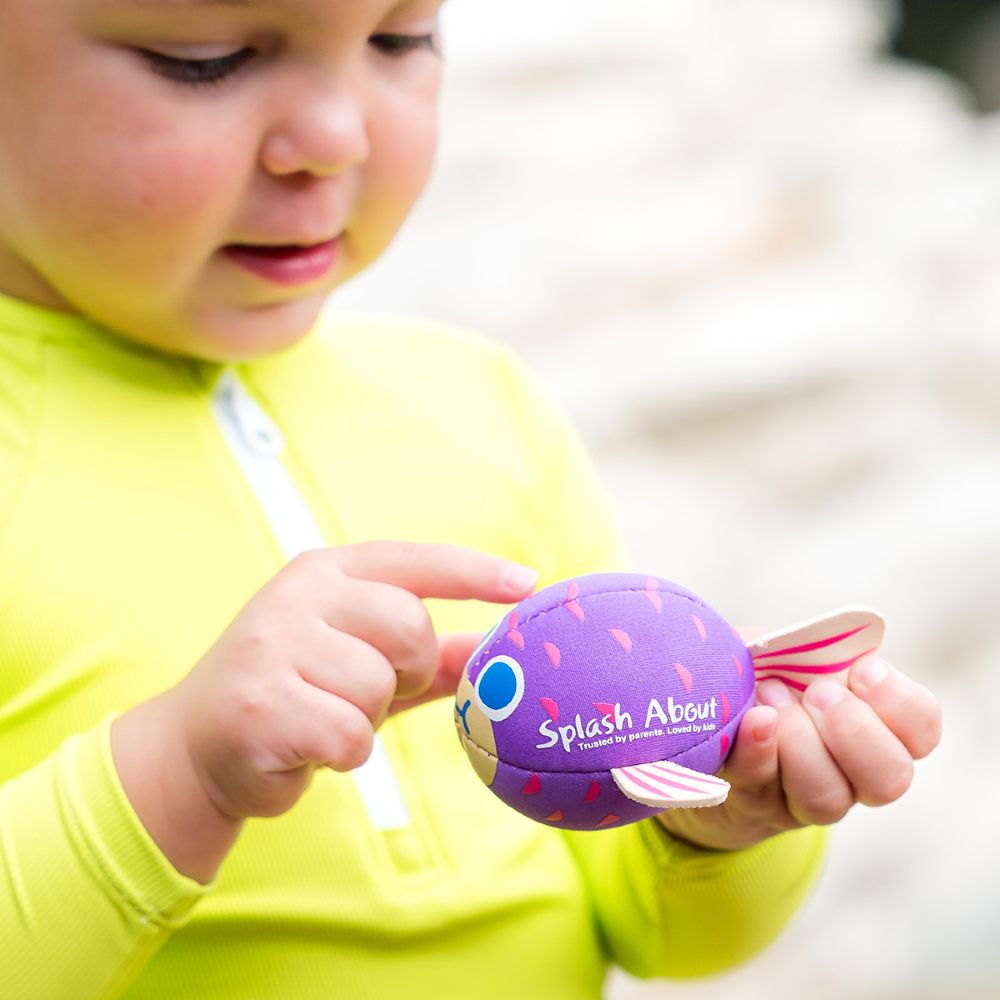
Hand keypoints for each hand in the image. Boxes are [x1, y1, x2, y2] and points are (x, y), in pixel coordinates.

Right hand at [112, 541, 536, 880]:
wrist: (195, 749)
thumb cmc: (295, 697)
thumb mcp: (363, 664)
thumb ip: (429, 655)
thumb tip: (497, 649)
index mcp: (327, 572)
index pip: (414, 559)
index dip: (475, 571)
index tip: (527, 584)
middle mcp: (299, 594)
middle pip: (410, 626)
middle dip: (404, 670)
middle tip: (366, 688)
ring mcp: (274, 643)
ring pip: (379, 685)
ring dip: (363, 718)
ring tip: (320, 716)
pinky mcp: (261, 702)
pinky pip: (350, 734)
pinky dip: (340, 752)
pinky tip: (303, 744)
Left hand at [655, 656, 941, 851]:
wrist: (699, 737)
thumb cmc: (752, 682)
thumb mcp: (778, 654)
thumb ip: (797, 646)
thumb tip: (801, 641)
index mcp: (872, 726)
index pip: (920, 728)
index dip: (900, 703)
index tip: (862, 670)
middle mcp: (850, 774)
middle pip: (890, 777)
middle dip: (856, 731)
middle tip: (819, 693)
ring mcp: (804, 800)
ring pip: (828, 798)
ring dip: (799, 741)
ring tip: (767, 699)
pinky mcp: (755, 808)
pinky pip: (762, 788)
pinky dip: (756, 751)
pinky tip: (749, 723)